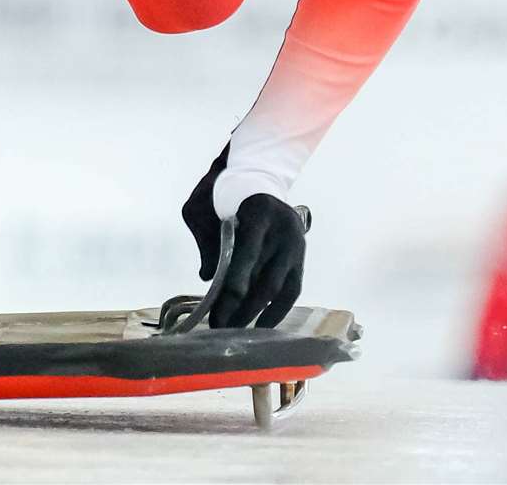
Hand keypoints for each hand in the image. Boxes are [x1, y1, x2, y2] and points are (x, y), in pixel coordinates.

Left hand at [181, 147, 306, 328]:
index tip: (223, 303)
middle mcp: (285, 229)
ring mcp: (296, 244)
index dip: (238, 278)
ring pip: (280, 288)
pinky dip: (276, 311)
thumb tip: (208, 278)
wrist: (257, 178)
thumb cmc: (225, 195)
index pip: (250, 249)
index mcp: (261, 211)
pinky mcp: (301, 257)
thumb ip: (206, 239)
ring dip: (257, 313)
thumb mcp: (205, 207)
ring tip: (235, 330)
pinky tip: (260, 327)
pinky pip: (292, 290)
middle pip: (265, 276)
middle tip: (220, 324)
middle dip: (242, 305)